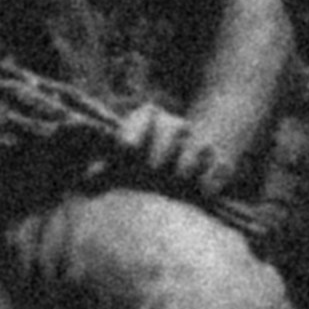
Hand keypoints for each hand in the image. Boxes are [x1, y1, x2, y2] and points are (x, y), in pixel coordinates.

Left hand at [113, 99, 250, 196]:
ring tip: (180, 176)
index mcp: (151, 123)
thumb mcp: (127, 162)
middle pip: (170, 127)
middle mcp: (176, 129)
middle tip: (152, 167)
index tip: (127, 148)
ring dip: (188, 159)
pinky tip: (205, 191)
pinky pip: (221, 165)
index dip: (134, 130)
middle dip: (161, 145)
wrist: (192, 159)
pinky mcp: (221, 162)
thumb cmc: (149, 162)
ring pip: (198, 143)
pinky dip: (214, 177)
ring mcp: (200, 144)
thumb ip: (108, 168)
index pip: (143, 116)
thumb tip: (87, 178)